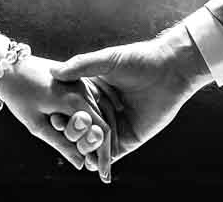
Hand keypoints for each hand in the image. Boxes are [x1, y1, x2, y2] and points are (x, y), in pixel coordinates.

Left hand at [0, 52, 114, 177]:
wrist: (9, 66)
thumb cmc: (18, 95)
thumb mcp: (37, 124)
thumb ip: (61, 144)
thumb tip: (80, 164)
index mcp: (75, 100)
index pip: (101, 130)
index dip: (104, 155)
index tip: (103, 175)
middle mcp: (84, 88)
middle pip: (103, 121)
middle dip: (103, 146)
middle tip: (98, 168)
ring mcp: (82, 81)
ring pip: (100, 111)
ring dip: (99, 132)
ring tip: (94, 155)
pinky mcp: (78, 79)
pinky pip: (93, 101)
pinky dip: (94, 118)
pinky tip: (89, 132)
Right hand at [52, 26, 211, 173]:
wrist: (169, 70)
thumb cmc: (138, 59)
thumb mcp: (106, 60)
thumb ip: (80, 66)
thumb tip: (53, 72)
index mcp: (91, 93)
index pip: (69, 109)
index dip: (61, 115)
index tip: (53, 118)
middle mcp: (100, 112)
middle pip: (78, 130)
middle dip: (73, 132)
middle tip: (74, 126)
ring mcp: (113, 126)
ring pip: (91, 144)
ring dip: (85, 145)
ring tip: (90, 136)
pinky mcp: (128, 139)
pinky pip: (110, 154)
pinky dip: (100, 160)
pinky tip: (93, 162)